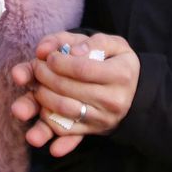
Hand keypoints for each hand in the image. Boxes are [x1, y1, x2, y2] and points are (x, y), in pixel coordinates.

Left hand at [10, 32, 139, 157]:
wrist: (134, 92)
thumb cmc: (116, 61)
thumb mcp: (110, 43)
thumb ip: (86, 41)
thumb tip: (64, 51)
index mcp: (121, 74)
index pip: (81, 69)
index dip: (59, 62)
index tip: (49, 57)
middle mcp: (114, 100)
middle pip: (68, 88)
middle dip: (44, 75)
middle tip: (38, 67)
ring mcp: (103, 118)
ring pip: (63, 109)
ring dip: (41, 96)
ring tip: (38, 84)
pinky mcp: (92, 131)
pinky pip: (64, 130)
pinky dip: (47, 123)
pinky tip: (41, 112)